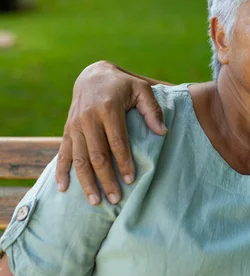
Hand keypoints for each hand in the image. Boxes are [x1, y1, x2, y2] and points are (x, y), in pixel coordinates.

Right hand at [56, 61, 166, 204]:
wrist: (92, 74)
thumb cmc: (123, 84)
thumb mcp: (142, 89)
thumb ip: (152, 110)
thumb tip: (162, 132)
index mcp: (108, 109)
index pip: (117, 141)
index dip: (123, 162)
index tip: (131, 179)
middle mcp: (88, 118)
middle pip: (97, 155)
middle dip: (106, 179)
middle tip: (116, 198)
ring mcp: (75, 125)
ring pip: (79, 158)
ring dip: (86, 182)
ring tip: (95, 201)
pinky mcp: (67, 130)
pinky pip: (63, 153)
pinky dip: (61, 171)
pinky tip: (63, 188)